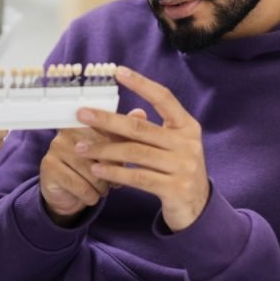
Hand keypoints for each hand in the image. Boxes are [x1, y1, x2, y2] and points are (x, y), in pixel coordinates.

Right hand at [38, 108, 145, 226]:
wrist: (66, 193)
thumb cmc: (92, 167)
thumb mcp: (111, 150)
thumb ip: (125, 133)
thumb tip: (141, 113)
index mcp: (84, 122)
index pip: (109, 132)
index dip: (119, 153)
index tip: (120, 165)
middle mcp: (68, 131)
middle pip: (103, 153)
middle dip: (112, 172)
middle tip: (112, 180)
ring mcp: (56, 147)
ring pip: (93, 173)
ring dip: (102, 188)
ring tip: (99, 188)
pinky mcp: (50, 167)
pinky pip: (81, 186)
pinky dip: (91, 196)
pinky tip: (89, 195)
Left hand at [76, 66, 209, 231]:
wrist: (197, 208)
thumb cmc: (177, 170)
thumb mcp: (170, 146)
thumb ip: (148, 130)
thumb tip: (111, 113)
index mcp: (187, 126)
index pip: (164, 98)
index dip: (141, 83)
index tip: (118, 71)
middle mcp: (188, 143)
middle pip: (140, 127)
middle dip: (108, 119)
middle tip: (82, 113)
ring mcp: (184, 166)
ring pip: (135, 153)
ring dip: (104, 149)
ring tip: (82, 147)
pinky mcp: (175, 188)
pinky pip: (137, 177)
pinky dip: (114, 172)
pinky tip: (96, 168)